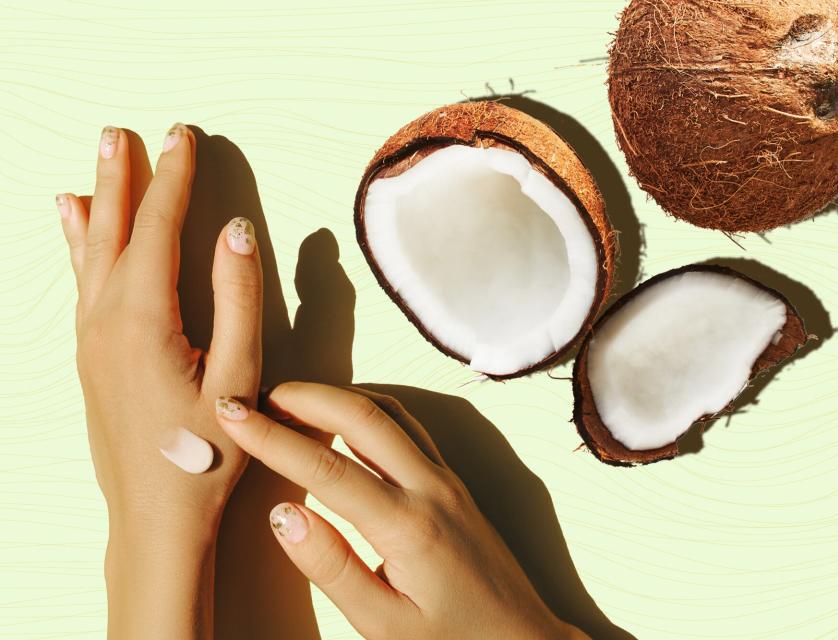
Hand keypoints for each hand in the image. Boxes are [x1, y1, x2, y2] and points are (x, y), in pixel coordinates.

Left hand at [57, 124, 262, 638]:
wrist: (154, 516)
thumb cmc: (206, 452)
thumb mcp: (237, 375)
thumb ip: (238, 297)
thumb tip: (234, 229)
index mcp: (143, 319)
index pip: (158, 229)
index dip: (173, 179)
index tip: (182, 136)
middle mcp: (105, 320)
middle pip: (114, 231)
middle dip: (124, 177)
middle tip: (122, 131)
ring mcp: (90, 340)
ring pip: (89, 254)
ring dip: (98, 203)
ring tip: (94, 165)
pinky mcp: (90, 358)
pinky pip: (81, 283)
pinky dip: (78, 246)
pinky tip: (74, 229)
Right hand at [215, 382, 587, 639]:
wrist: (523, 639)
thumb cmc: (454, 639)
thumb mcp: (385, 624)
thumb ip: (332, 569)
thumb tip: (284, 516)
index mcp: (408, 525)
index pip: (326, 468)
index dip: (271, 438)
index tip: (232, 416)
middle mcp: (431, 488)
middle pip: (363, 416)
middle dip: (306, 397)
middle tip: (258, 396)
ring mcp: (446, 479)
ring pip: (390, 412)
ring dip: (338, 398)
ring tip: (292, 402)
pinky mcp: (452, 482)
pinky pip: (408, 427)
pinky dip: (369, 409)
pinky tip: (345, 418)